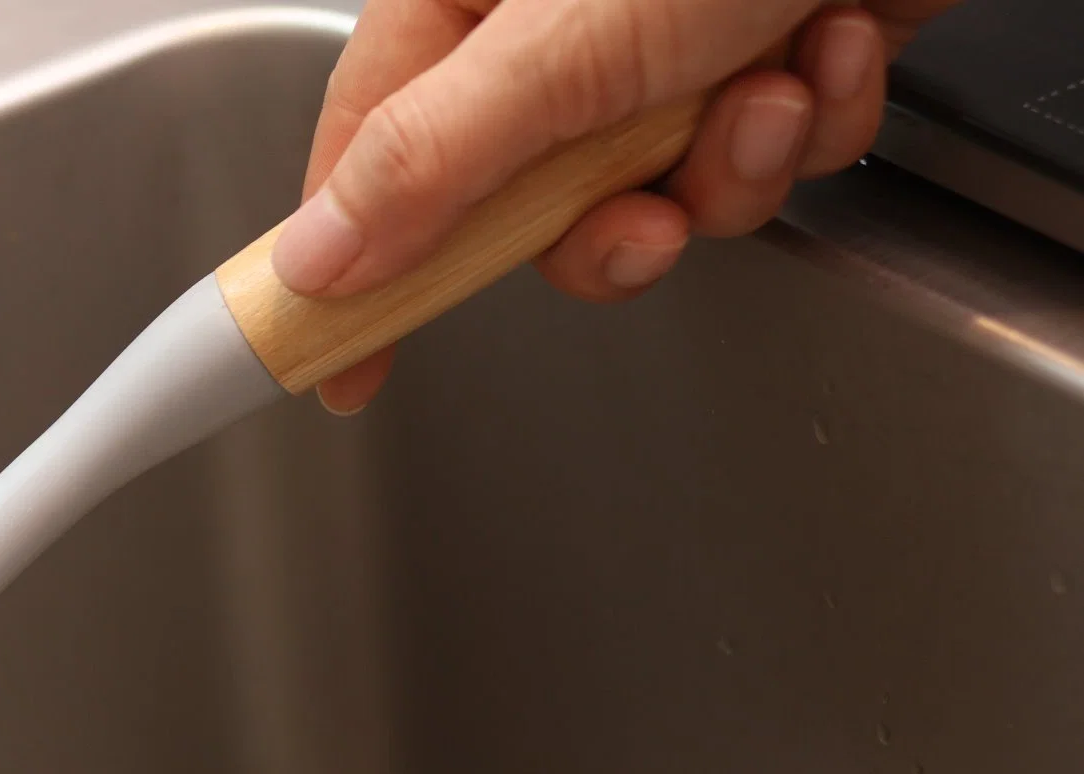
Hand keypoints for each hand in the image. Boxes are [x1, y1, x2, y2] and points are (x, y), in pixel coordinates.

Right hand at [278, 0, 962, 412]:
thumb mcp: (561, 44)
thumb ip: (430, 160)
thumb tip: (316, 259)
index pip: (367, 155)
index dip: (357, 268)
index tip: (352, 365)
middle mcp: (554, 22)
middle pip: (528, 205)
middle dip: (613, 223)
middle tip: (648, 209)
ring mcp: (665, 40)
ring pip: (661, 189)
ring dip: (732, 165)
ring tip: (769, 88)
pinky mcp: (772, 48)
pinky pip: (766, 149)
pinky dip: (813, 119)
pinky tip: (832, 44)